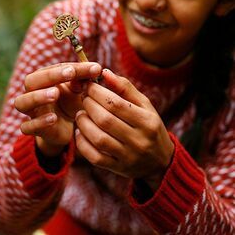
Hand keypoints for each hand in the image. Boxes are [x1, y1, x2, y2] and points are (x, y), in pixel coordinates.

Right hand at [14, 62, 101, 155]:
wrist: (67, 128)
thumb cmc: (72, 102)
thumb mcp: (81, 90)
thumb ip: (85, 79)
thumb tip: (95, 69)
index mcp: (44, 79)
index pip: (53, 68)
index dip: (71, 67)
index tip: (92, 68)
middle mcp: (33, 93)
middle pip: (31, 81)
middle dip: (51, 76)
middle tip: (70, 73)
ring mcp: (32, 111)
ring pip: (22, 102)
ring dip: (37, 96)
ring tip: (55, 94)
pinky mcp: (33, 129)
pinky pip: (27, 126)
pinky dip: (39, 122)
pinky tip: (53, 119)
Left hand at [75, 69, 173, 188]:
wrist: (161, 161)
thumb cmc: (149, 125)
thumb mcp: (144, 104)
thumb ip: (125, 87)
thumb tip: (105, 72)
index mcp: (147, 121)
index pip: (116, 103)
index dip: (97, 92)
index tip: (89, 85)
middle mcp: (139, 140)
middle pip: (105, 120)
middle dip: (89, 105)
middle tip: (84, 98)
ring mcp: (128, 157)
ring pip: (98, 139)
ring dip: (83, 123)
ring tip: (81, 113)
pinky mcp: (118, 168)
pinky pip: (95, 157)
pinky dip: (83, 143)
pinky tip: (80, 132)